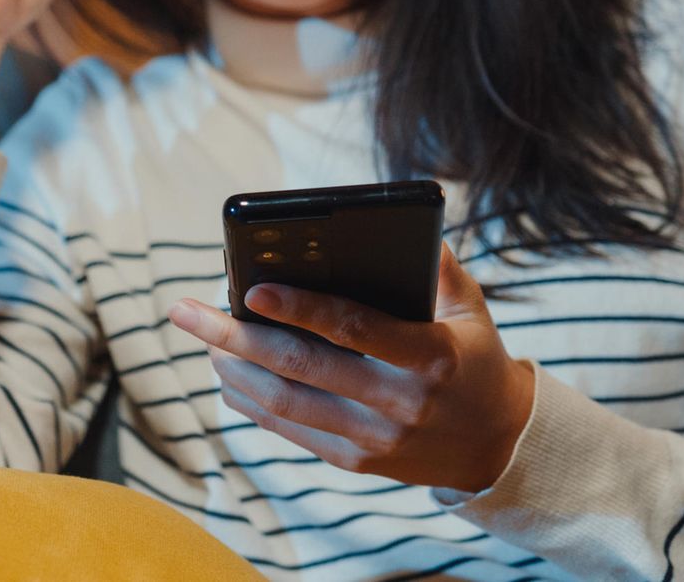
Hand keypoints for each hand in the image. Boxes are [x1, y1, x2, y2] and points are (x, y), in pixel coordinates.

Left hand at [169, 242, 535, 492]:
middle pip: (300, 367)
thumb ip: (435, 263)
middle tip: (186, 310)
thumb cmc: (474, 357)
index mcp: (429, 356)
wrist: (497, 443)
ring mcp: (374, 440)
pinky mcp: (355, 462)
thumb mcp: (470, 306)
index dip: (298, 308)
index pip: (352, 328)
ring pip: (285, 403)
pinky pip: (290, 430)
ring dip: (232, 370)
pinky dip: (251, 403)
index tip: (249, 288)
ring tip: (202, 339)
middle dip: (234, 337)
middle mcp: (399, 403)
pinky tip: (227, 377)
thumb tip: (388, 221)